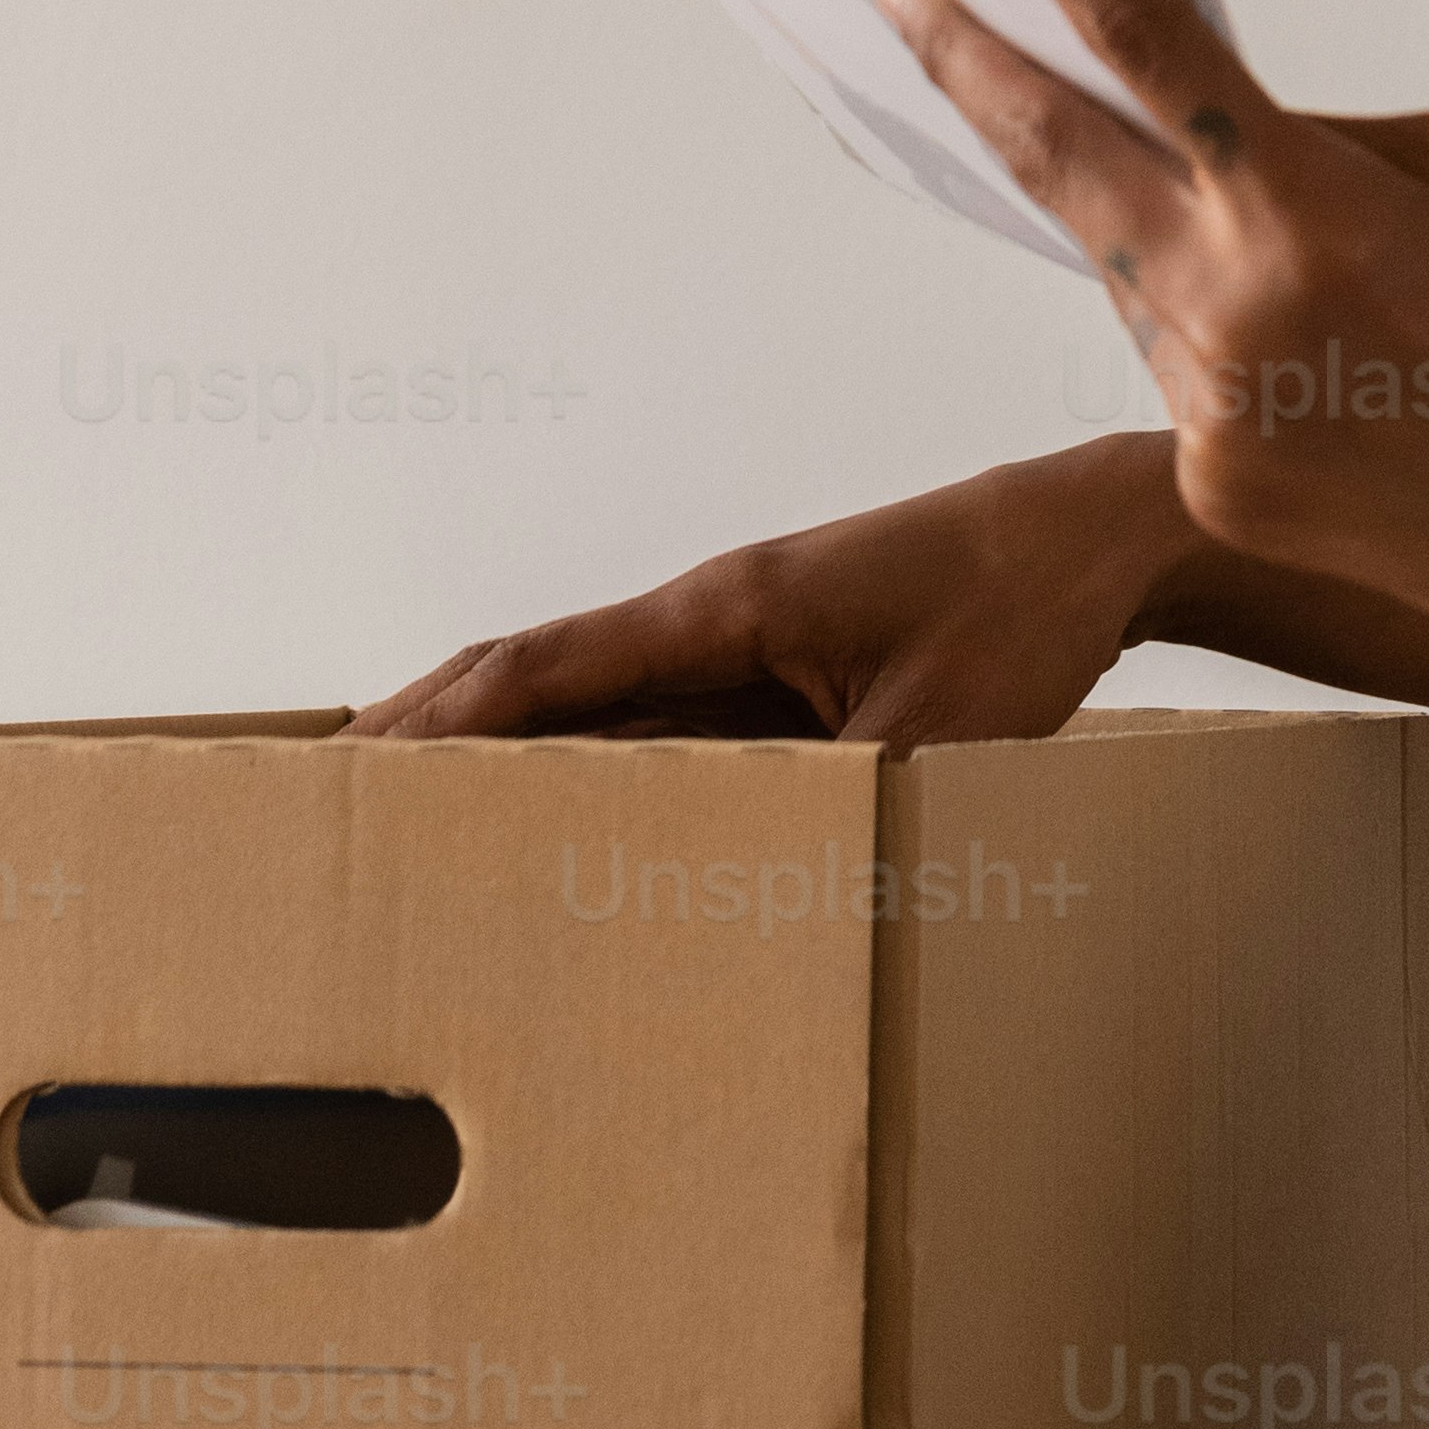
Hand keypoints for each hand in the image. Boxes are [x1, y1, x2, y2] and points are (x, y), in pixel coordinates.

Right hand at [346, 432, 1186, 748]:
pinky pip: (664, 725)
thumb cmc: (1020, 607)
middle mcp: (714, 615)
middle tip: (335, 807)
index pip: (546, 665)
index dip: (443, 718)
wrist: (1093, 541)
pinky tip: (569, 827)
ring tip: (414, 827)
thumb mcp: (929, 724)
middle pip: (540, 679)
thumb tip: (746, 887)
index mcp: (725, 606)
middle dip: (435, 736)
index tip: (353, 762)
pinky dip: (599, 769)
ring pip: (595, 705)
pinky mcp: (783, 670)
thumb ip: (832, 799)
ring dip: (509, 755)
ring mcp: (743, 641)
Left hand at [878, 0, 1428, 709]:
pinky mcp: (1217, 494)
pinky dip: (1215, 332)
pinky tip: (1321, 353)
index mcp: (1308, 207)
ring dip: (1140, 219)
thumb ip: (1310, 145)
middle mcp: (1233, 316)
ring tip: (1236, 212)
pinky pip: (1178, 373)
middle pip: (1055, 155)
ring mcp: (1212, 419)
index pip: (1141, 35)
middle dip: (966, 58)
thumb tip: (1209, 136)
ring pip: (1127, 274)